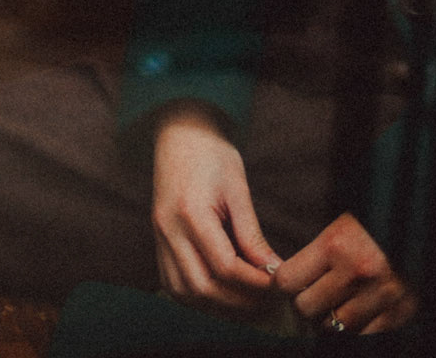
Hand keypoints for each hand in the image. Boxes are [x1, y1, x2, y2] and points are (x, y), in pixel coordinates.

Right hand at [151, 105, 281, 316]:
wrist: (179, 131)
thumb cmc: (211, 153)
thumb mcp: (237, 188)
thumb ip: (252, 233)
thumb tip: (272, 270)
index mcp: (190, 212)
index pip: (225, 266)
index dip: (255, 283)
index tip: (278, 286)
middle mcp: (169, 229)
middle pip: (202, 287)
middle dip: (238, 302)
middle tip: (267, 301)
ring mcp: (159, 236)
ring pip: (183, 292)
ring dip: (216, 305)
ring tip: (246, 302)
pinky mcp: (157, 239)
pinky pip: (172, 282)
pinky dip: (196, 296)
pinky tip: (220, 293)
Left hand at [272, 212, 416, 334]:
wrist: (420, 224)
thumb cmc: (375, 221)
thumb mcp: (342, 223)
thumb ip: (317, 252)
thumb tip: (283, 280)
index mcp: (336, 244)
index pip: (288, 281)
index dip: (285, 284)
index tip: (290, 282)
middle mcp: (356, 272)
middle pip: (307, 309)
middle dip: (306, 303)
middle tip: (314, 293)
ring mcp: (379, 295)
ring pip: (335, 327)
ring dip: (332, 318)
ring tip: (337, 302)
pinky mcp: (399, 312)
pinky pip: (365, 335)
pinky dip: (359, 329)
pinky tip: (359, 310)